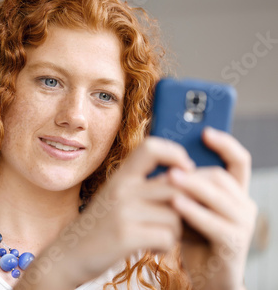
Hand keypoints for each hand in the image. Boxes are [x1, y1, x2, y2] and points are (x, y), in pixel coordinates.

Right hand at [54, 137, 194, 284]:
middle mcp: (121, 188)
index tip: (186, 169)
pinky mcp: (125, 236)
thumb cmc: (100, 227)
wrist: (68, 254)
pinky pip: (167, 237)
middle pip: (175, 186)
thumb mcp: (116, 197)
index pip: (151, 147)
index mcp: (120, 176)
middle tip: (182, 219)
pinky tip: (153, 248)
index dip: (175, 153)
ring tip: (161, 236)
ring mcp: (122, 211)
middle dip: (187, 206)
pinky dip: (165, 247)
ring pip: (175, 216)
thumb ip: (144, 186)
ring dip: (176, 231)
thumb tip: (186, 176)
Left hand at [168, 127, 257, 289]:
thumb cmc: (194, 238)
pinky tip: (175, 204)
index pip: (239, 161)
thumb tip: (163, 159)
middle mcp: (244, 205)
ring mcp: (243, 224)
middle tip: (169, 169)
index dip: (225, 144)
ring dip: (192, 186)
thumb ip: (184, 186)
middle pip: (221, 177)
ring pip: (218, 196)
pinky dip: (193, 211)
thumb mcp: (189, 206)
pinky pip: (214, 222)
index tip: (205, 131)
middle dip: (193, 172)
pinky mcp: (234, 243)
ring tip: (169, 179)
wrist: (207, 277)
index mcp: (234, 193)